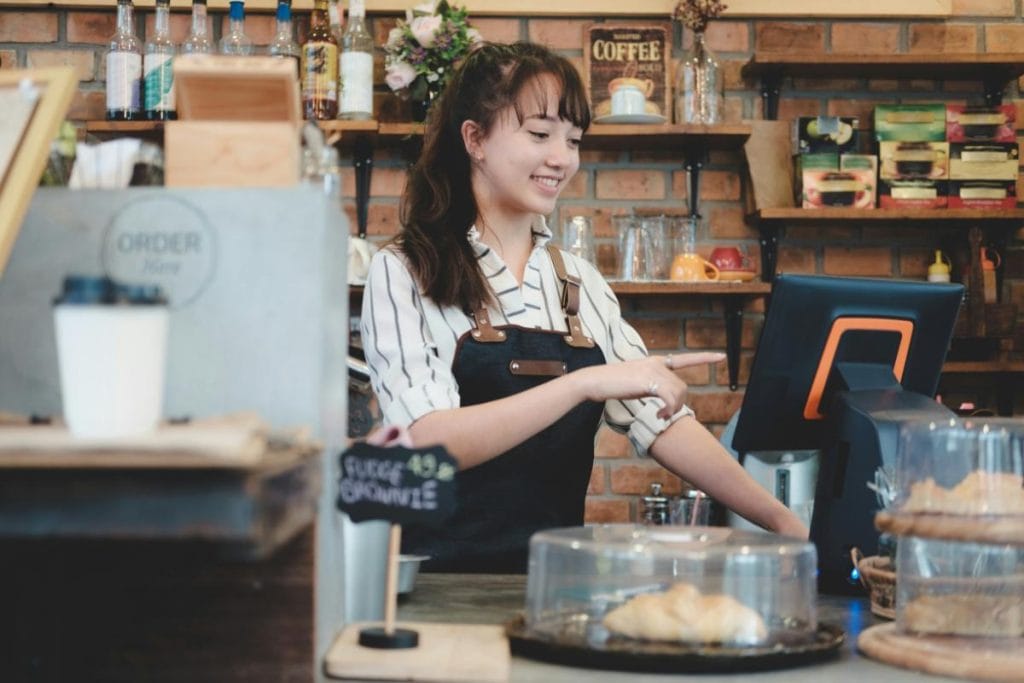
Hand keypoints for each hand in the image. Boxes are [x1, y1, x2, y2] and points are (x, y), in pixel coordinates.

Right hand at [574, 352, 724, 419]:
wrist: (594, 381)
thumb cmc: (611, 385)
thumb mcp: (635, 383)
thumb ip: (651, 385)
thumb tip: (664, 399)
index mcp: (655, 362)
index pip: (684, 359)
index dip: (704, 358)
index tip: (721, 356)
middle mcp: (656, 363)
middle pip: (681, 386)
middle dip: (678, 403)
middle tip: (663, 415)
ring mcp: (653, 370)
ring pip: (678, 392)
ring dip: (673, 409)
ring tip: (660, 416)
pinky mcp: (648, 380)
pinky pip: (670, 398)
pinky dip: (668, 409)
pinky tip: (659, 415)